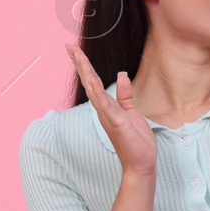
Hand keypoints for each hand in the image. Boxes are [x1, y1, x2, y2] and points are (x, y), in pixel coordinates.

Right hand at [66, 43, 157, 178]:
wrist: (140, 164)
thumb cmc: (136, 141)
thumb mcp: (131, 112)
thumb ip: (125, 95)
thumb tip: (121, 75)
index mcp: (107, 107)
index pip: (93, 82)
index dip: (84, 65)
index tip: (75, 49)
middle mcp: (104, 110)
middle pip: (89, 82)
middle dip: (80, 64)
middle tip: (69, 46)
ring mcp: (109, 116)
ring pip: (94, 90)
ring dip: (86, 73)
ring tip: (77, 56)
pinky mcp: (117, 123)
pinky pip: (107, 106)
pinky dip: (99, 94)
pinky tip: (92, 81)